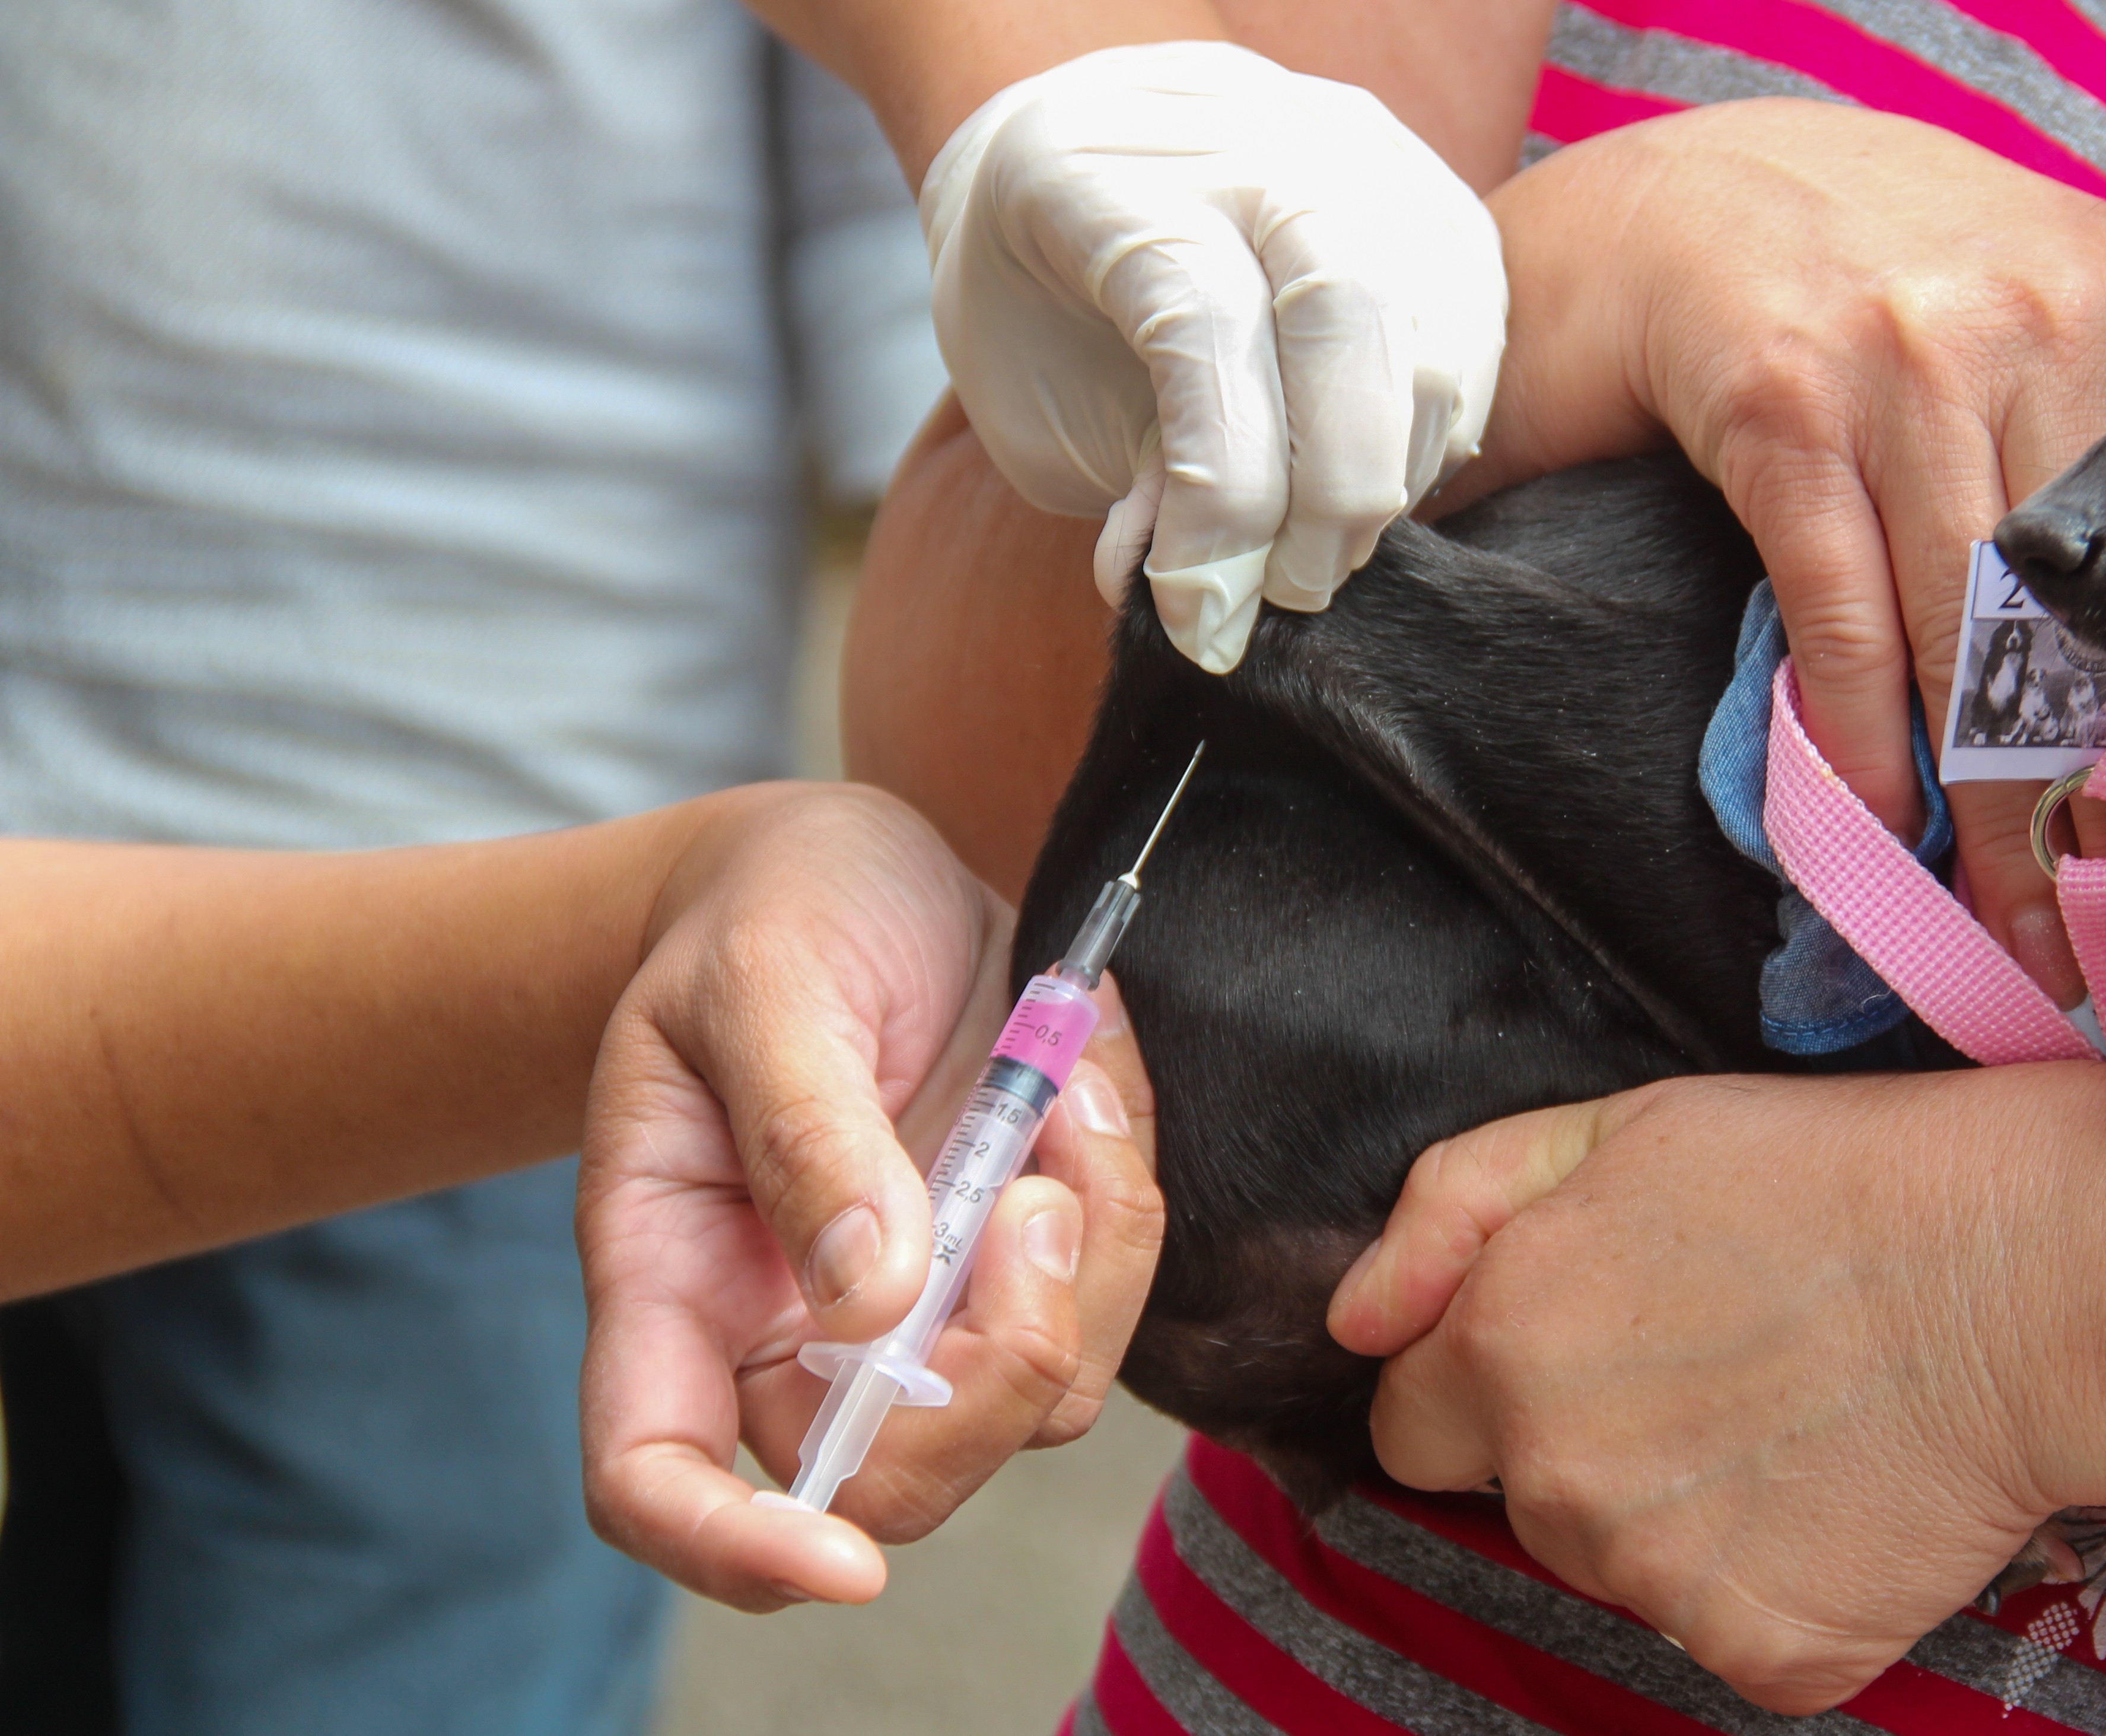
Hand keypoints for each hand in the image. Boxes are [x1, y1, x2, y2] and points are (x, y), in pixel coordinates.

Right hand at [575, 785, 1163, 1608]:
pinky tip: (1084, 1085)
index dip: (733, 1550)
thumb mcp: (761, 983)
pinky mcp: (1011, 1265)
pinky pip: (1103, 1305)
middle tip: (1039, 1194)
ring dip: (1089, 1259)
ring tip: (1066, 1090)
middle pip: (890, 1481)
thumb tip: (870, 1298)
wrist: (842, 866)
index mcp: (673, 1278)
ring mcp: (915, 1308)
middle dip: (998, 1376)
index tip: (840, 1565)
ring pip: (1033, 1401)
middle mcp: (788, 1326)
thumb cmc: (767, 916)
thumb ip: (807, 1133)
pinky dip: (1123, 1204)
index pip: (656, 1479)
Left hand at [924, 40, 1506, 672]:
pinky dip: (1425, 446)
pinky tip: (1359, 485)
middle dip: (1333, 492)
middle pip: (1349, 309)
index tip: (1198, 613)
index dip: (1219, 499)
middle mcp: (1253, 136)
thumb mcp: (1034, 405)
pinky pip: (1470, 346)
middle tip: (1287, 593)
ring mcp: (1363, 157)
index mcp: (1114, 170)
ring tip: (1315, 552)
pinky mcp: (1439, 206)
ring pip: (1428, 336)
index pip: (1208, 326)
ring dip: (1383, 482)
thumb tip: (1211, 599)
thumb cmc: (1039, 303)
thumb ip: (1128, 485)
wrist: (1088, 159)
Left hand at [1329, 1073, 2089, 1713]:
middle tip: (1721, 1366)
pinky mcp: (1765, 1651)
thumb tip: (1355, 1318)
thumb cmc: (1831, 1179)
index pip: (1414, 1422)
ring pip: (1625, 1570)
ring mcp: (1658, 1580)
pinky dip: (1784, 1583)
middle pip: (1523, 1501)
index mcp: (1500, 1347)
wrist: (2032, 1275)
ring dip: (1684, 1516)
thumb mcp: (1615, 1127)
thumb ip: (1447, 1210)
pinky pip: (1737, 1634)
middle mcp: (1555, 1479)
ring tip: (1795, 1419)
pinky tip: (1846, 1493)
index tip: (1589, 1347)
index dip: (1491, 1383)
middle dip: (1591, 1445)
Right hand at [1449, 101, 2105, 997]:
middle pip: (2086, 602)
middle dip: (2086, 789)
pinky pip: (1844, 609)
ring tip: (1996, 917)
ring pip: (1973, 624)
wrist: (1671, 197)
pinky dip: (1863, 733)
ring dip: (1984, 800)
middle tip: (2090, 928)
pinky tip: (1876, 822)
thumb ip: (2099, 437)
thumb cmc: (1858, 279)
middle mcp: (2031, 315)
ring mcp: (1901, 358)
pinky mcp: (1779, 404)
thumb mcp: (2017, 313)